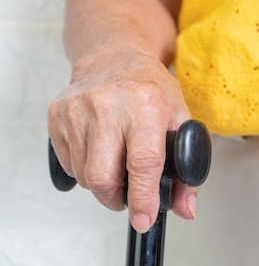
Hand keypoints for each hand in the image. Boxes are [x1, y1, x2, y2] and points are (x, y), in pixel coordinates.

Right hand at [47, 47, 195, 231]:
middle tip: (129, 194)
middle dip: (117, 198)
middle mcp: (108, 105)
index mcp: (146, 104)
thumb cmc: (150, 86)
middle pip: (103, 177)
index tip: (145, 217)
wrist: (114, 55)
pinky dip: (85, 168)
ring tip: (117, 161)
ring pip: (84, 176)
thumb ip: (187, 164)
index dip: (144, 197)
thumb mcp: (179, 116)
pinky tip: (100, 149)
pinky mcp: (58, 115)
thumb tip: (185, 207)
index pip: (142, 163)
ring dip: (102, 183)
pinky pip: (69, 164)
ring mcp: (78, 110)